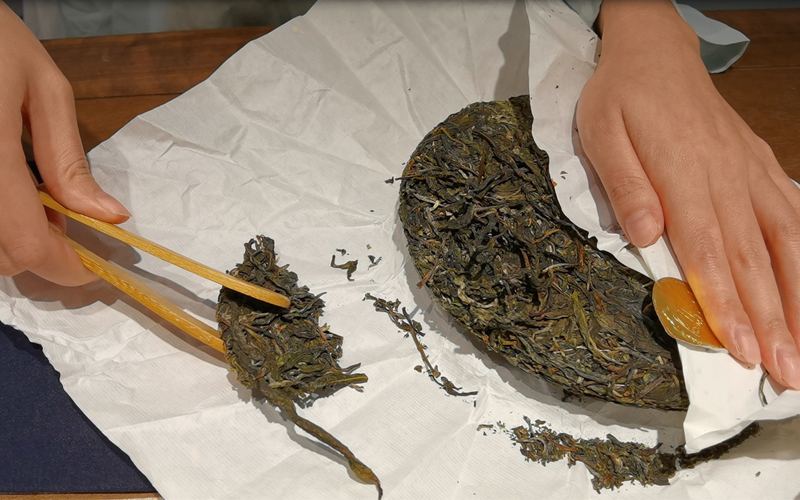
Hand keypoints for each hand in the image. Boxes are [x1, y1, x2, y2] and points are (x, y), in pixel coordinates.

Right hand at [0, 3, 129, 285]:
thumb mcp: (43, 88)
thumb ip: (69, 160)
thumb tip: (108, 216)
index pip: (27, 246)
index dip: (65, 268)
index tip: (93, 264)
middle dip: (40, 253)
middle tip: (64, 218)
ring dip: (11, 241)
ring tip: (32, 199)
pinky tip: (4, 189)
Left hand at [577, 0, 799, 388]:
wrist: (655, 54)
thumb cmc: (622, 97)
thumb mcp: (602, 134)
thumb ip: (625, 186)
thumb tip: (645, 235)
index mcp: (683, 173)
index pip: (708, 250)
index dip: (726, 303)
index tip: (740, 349)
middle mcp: (726, 177)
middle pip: (752, 258)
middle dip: (769, 321)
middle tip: (783, 373)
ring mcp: (749, 172)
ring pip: (782, 243)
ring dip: (795, 300)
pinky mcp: (759, 166)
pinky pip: (792, 214)